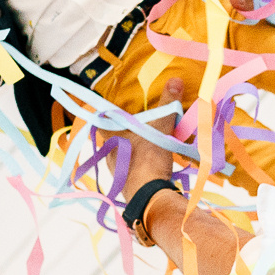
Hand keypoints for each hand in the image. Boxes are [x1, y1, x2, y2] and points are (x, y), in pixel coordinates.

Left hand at [111, 76, 182, 202]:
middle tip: (137, 127)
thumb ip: (167, 105)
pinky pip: (128, 168)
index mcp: (112, 137)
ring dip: (130, 149)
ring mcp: (116, 170)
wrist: (149, 195)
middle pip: (112, 137)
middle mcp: (109, 153)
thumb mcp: (161, 128)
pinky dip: (137, 164)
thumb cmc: (148, 158)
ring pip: (120, 153)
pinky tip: (149, 165)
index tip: (103, 109)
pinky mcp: (125, 183)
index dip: (101, 113)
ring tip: (146, 146)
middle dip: (123, 132)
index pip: (99, 120)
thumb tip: (175, 79)